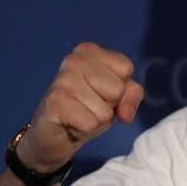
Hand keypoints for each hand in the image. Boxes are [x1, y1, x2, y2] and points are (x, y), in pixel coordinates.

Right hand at [18, 41, 144, 169]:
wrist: (55, 133)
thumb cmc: (88, 109)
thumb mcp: (117, 97)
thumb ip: (132, 94)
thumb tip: (125, 114)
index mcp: (90, 51)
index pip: (126, 68)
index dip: (120, 89)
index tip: (101, 93)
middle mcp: (74, 60)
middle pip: (117, 90)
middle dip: (108, 106)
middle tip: (89, 106)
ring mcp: (62, 81)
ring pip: (105, 111)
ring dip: (96, 120)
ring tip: (79, 115)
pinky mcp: (55, 103)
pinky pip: (90, 124)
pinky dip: (84, 130)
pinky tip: (70, 123)